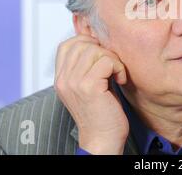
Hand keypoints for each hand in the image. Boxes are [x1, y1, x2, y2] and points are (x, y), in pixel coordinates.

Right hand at [54, 34, 128, 153]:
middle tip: (112, 67)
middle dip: (103, 51)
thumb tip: (97, 43)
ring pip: (95, 50)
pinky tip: (120, 80)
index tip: (102, 56)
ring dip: (112, 60)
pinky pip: (107, 61)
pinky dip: (118, 68)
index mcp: (61, 79)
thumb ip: (84, 67)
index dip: (87, 43)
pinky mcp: (89, 86)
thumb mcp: (86, 86)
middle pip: (82, 44)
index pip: (67, 45)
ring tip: (115, 75)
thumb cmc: (100, 113)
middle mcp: (64, 79)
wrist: (102, 139)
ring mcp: (74, 82)